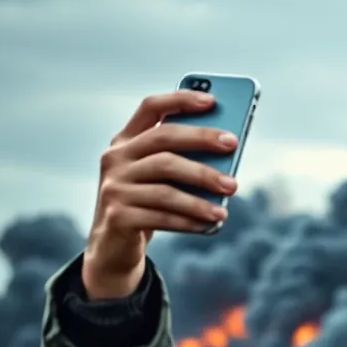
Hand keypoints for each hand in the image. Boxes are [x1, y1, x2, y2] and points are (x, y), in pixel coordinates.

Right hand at [82, 91, 238, 298]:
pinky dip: (190, 221)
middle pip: (163, 141)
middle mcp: (115, 159)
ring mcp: (114, 188)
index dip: (180, 100)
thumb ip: (182, 161)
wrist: (113, 246)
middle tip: (233, 146)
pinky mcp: (118, 217)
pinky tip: (210, 224)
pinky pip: (162, 217)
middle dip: (201, 141)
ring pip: (166, 186)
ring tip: (225, 207)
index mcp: (125, 141)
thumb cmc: (148, 204)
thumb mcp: (158, 178)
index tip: (212, 100)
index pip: (150, 108)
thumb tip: (228, 154)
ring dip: (201, 197)